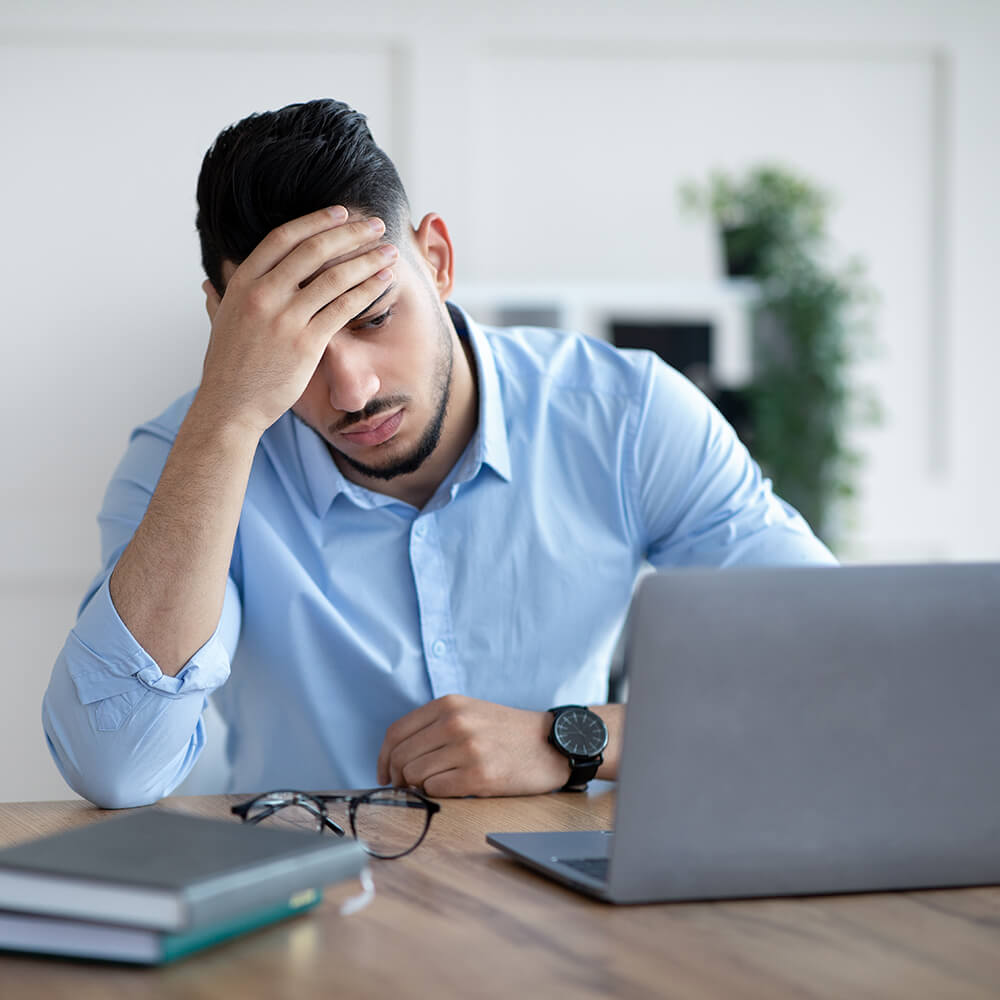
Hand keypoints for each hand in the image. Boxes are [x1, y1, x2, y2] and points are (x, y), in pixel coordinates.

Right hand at [197, 206, 397, 435]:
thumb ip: (220, 299)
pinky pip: (344, 307)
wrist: (230, 406)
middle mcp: (262, 294)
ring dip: (367, 260)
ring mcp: (285, 318)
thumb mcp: (219, 324)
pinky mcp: (306, 342)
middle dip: (351, 233)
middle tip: (376, 225)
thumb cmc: (227, 368)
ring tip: (389, 252)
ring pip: (334, 277)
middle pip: (313, 250)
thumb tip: (210, 284)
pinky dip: (367, 290)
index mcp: (241, 283)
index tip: (341, 213)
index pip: (282, 237)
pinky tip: (383, 281)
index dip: (315, 221)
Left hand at [376, 695, 570, 796]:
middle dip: (399, 777)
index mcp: (449, 705)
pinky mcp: (479, 775)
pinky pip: (435, 790)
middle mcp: (455, 723)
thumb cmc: (508, 732)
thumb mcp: (470, 711)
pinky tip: (453, 788)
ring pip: (415, 775)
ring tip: (436, 785)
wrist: (551, 744)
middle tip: (408, 786)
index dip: (383, 758)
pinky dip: (437, 794)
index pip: (396, 733)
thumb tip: (397, 757)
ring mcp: (467, 749)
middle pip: (401, 757)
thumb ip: (435, 726)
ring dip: (418, 786)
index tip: (385, 773)